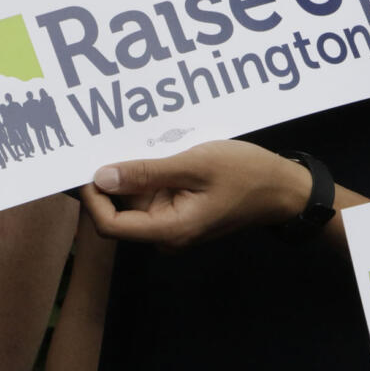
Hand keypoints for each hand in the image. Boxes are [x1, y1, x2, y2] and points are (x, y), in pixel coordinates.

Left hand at [80, 140, 310, 248]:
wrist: (282, 188)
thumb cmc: (246, 175)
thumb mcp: (195, 165)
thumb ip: (146, 173)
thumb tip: (101, 177)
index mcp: (169, 230)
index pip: (109, 225)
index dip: (91, 198)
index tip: (87, 166)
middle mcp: (165, 233)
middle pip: (119, 211)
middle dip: (111, 179)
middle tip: (105, 140)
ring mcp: (172, 223)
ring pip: (135, 199)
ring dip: (132, 171)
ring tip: (137, 137)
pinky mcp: (179, 210)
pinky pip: (153, 192)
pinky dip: (148, 172)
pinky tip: (154, 146)